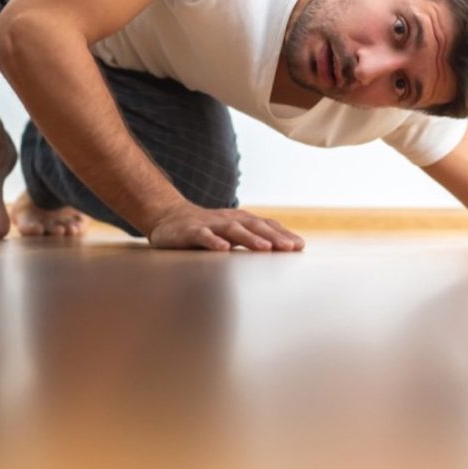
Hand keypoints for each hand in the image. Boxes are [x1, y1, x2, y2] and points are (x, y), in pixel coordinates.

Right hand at [146, 203, 304, 251]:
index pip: (265, 225)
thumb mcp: (231, 233)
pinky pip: (203, 236)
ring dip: (250, 239)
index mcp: (240, 220)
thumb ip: (251, 240)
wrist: (168, 218)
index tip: (300, 246)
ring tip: (265, 248)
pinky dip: (213, 241)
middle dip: (273, 236)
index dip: (282, 233)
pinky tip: (223, 249)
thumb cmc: (206, 229)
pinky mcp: (190, 231)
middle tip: (290, 248)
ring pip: (232, 230)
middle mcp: (228, 220)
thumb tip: (281, 250)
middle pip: (254, 226)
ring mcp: (209, 224)